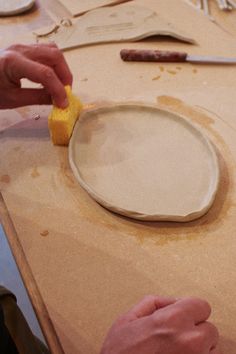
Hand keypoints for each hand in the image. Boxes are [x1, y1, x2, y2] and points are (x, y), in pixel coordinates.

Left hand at [0, 43, 72, 108]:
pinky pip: (46, 51)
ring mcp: (22, 46)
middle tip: (66, 93)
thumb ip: (38, 98)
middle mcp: (19, 49)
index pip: (45, 73)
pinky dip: (54, 64)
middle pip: (54, 56)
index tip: (64, 103)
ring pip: (52, 50)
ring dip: (61, 68)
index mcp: (13, 62)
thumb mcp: (13, 99)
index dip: (59, 89)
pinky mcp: (24, 48)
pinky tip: (53, 78)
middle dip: (65, 75)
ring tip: (61, 86)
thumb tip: (58, 101)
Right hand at [100, 296, 220, 353]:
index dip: (190, 310)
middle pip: (210, 329)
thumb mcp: (128, 318)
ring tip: (177, 350)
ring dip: (199, 348)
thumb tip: (172, 301)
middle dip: (195, 330)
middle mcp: (188, 341)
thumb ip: (153, 303)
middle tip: (177, 336)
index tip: (183, 316)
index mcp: (172, 320)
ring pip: (211, 349)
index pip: (202, 306)